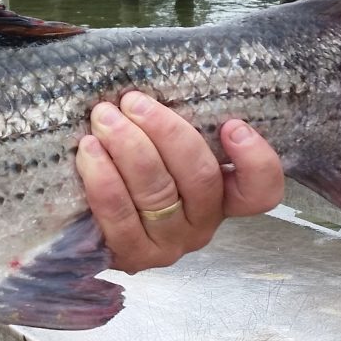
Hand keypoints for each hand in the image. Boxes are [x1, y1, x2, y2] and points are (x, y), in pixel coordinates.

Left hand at [76, 92, 282, 272]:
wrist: (80, 213)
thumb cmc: (127, 159)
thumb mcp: (159, 140)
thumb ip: (172, 125)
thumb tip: (159, 85)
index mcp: (222, 194)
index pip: (261, 191)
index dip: (256, 161)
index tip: (232, 125)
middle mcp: (202, 222)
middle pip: (201, 178)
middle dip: (166, 132)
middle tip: (132, 102)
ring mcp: (169, 244)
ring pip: (159, 193)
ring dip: (129, 147)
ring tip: (104, 118)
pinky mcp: (131, 256)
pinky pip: (120, 216)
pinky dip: (103, 179)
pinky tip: (89, 151)